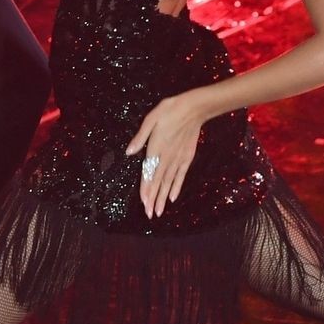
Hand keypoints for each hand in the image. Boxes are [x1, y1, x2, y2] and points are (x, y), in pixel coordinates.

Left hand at [124, 92, 206, 218]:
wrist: (194, 108)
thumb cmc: (170, 110)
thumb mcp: (151, 119)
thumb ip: (140, 137)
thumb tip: (129, 151)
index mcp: (156, 149)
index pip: (149, 173)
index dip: (146, 189)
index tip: (144, 203)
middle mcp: (167, 157)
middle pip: (159, 182)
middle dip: (154, 199)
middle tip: (150, 214)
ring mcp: (178, 159)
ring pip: (169, 182)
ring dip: (163, 197)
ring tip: (159, 211)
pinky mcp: (187, 157)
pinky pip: (181, 175)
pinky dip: (177, 187)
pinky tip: (173, 198)